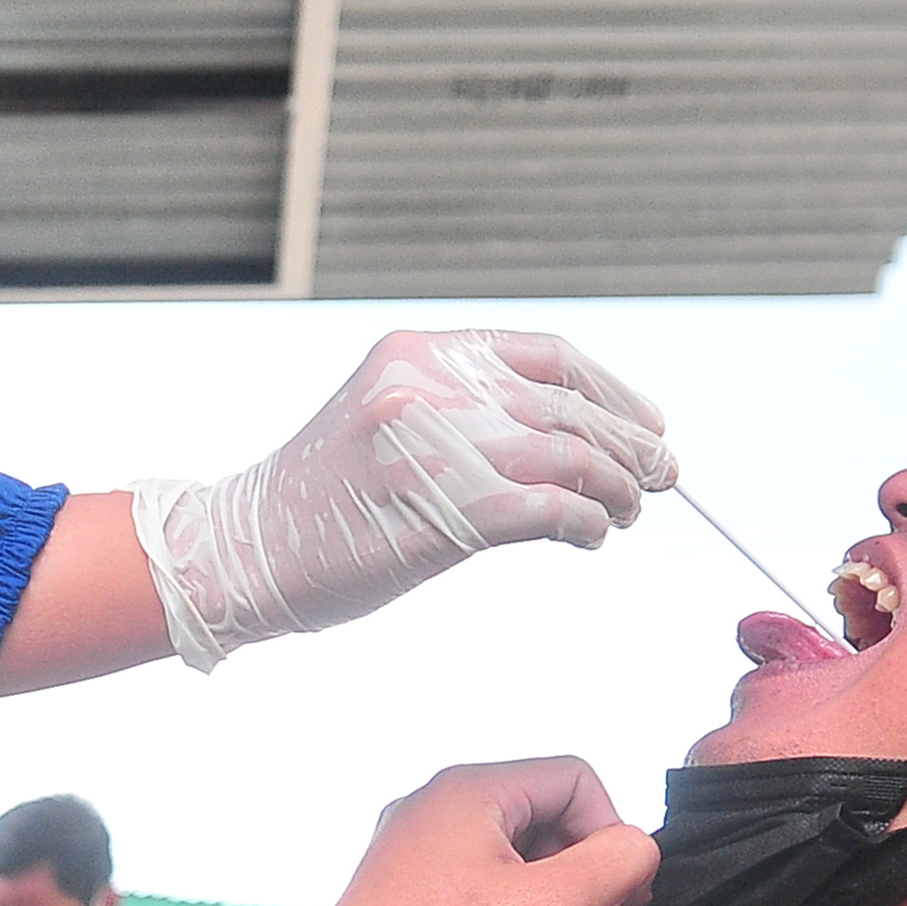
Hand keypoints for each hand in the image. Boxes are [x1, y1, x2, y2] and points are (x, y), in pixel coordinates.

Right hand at [128, 330, 673, 669]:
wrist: (240, 553)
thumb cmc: (318, 503)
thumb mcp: (386, 421)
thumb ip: (461, 410)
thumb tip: (567, 434)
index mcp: (418, 352)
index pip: (548, 354)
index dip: (611, 391)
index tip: (648, 422)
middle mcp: (429, 386)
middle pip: (569, 406)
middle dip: (632, 445)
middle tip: (665, 477)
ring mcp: (436, 446)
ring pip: (571, 456)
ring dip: (617, 489)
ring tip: (628, 514)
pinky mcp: (446, 511)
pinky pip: (551, 510)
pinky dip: (586, 525)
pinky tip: (590, 540)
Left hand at [266, 759, 662, 905]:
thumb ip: (615, 865)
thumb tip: (639, 850)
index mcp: (470, 793)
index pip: (575, 781)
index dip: (613, 835)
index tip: (625, 891)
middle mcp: (436, 817)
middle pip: (544, 835)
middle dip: (585, 896)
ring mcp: (414, 864)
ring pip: (512, 885)